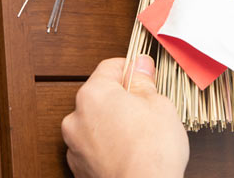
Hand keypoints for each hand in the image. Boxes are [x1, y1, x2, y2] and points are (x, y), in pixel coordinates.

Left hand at [61, 56, 188, 177]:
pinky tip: (130, 152)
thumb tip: (140, 65)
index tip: (146, 74)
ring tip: (141, 135)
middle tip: (148, 107)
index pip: (110, 67)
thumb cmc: (151, 152)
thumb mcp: (158, 103)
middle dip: (123, 99)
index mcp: (93, 94)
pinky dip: (109, 146)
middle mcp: (76, 118)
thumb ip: (144, 81)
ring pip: (97, 123)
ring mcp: (75, 146)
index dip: (132, 69)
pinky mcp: (80, 169)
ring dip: (114, 123)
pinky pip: (95, 147)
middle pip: (101, 96)